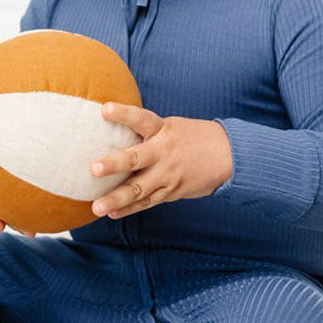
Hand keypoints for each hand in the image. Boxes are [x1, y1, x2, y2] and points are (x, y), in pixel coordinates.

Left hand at [88, 102, 232, 218]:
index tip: (105, 109)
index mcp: (163, 130)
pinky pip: (147, 202)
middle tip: (94, 169)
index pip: (141, 118)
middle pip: (136, 159)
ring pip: (139, 189)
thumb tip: (111, 130)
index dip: (123, 113)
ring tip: (97, 207)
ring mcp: (168, 175)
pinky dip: (129, 209)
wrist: (228, 156)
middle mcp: (164, 153)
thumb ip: (146, 131)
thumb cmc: (191, 137)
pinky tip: (112, 213)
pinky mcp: (171, 192)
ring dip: (117, 199)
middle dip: (115, 164)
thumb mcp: (171, 126)